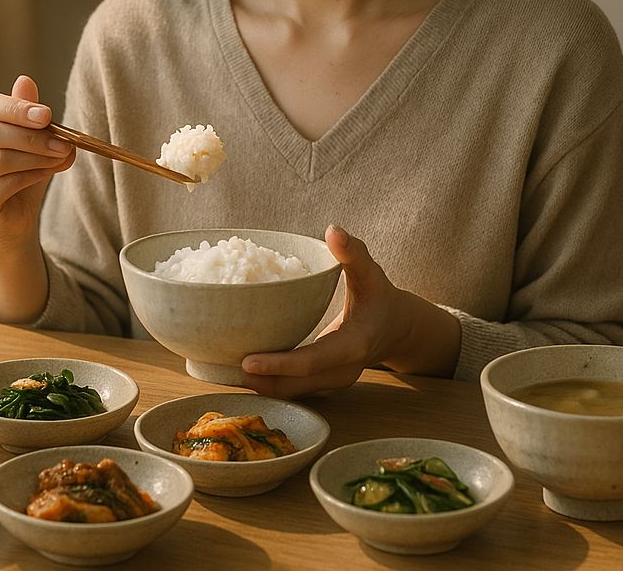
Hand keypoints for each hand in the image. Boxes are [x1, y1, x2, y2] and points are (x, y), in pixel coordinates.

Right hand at [0, 74, 74, 253]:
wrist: (14, 214)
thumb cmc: (19, 168)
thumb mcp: (27, 136)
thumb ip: (25, 111)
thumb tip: (25, 81)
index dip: (15, 108)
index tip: (46, 115)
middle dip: (30, 136)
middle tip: (61, 141)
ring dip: (35, 156)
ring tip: (59, 156)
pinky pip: (3, 184)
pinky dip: (31, 176)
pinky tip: (47, 172)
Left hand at [240, 225, 460, 397]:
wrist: (397, 328)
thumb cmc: (381, 297)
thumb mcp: (371, 274)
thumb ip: (354, 253)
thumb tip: (333, 229)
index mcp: (353, 346)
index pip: (312, 361)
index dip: (280, 365)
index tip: (248, 362)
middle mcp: (343, 371)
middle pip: (298, 385)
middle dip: (262, 381)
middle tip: (224, 369)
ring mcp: (335, 382)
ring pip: (295, 392)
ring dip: (264, 386)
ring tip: (227, 374)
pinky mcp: (326, 384)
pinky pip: (296, 389)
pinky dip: (272, 384)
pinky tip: (246, 375)